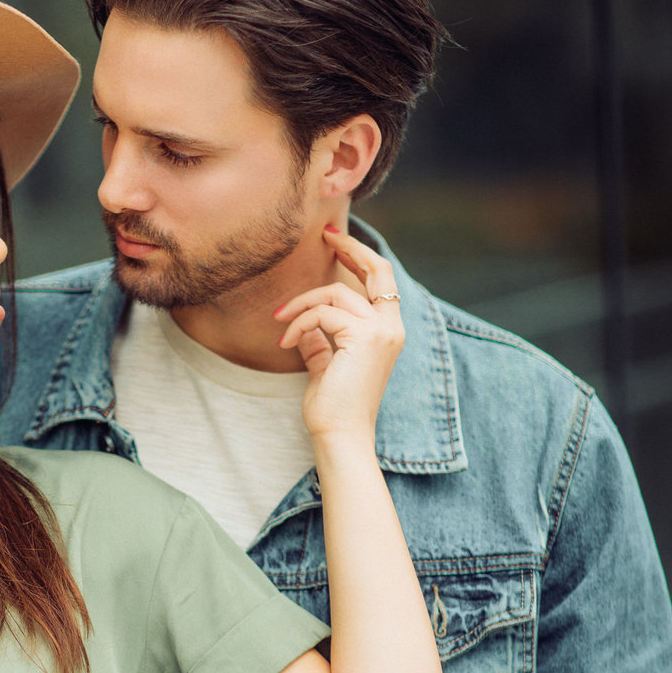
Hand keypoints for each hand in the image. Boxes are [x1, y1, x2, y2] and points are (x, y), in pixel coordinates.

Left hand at [273, 225, 403, 444]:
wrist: (340, 436)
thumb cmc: (333, 408)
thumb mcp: (326, 367)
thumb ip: (322, 343)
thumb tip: (307, 328)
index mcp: (387, 333)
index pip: (381, 282)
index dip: (361, 257)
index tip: (335, 241)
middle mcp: (391, 328)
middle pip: (377, 270)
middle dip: (351, 248)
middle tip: (325, 236)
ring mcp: (381, 332)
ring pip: (336, 293)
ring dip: (301, 306)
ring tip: (280, 324)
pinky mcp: (364, 338)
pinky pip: (322, 313)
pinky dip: (299, 323)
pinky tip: (285, 342)